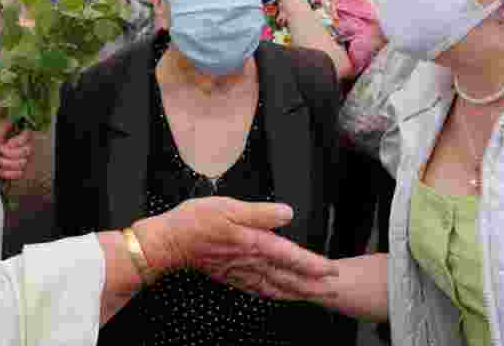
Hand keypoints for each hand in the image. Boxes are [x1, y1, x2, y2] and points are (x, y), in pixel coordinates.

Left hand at [0, 121, 33, 180]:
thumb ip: (4, 125)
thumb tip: (13, 117)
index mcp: (19, 135)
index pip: (28, 135)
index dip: (18, 141)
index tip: (6, 143)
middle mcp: (24, 147)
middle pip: (28, 150)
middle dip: (10, 153)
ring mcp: (23, 160)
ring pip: (23, 163)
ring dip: (6, 162)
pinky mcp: (19, 172)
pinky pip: (19, 173)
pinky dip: (6, 172)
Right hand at [132, 197, 338, 301]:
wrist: (169, 242)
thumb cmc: (196, 221)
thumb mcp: (228, 206)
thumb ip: (260, 213)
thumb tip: (287, 213)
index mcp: (254, 243)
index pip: (291, 256)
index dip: (314, 265)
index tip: (333, 271)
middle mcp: (251, 261)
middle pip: (288, 277)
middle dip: (313, 285)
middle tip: (334, 291)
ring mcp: (240, 271)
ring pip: (276, 286)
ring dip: (297, 292)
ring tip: (315, 296)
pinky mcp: (230, 275)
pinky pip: (258, 289)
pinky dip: (273, 294)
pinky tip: (278, 295)